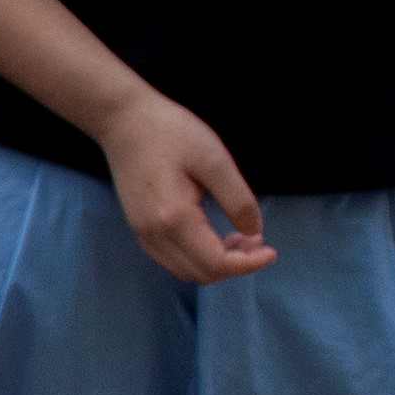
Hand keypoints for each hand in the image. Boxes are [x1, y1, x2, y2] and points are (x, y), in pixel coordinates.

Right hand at [100, 93, 276, 285]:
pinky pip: (172, 259)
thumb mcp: (215, 160)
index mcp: (174, 218)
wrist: (123, 120)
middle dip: (235, 264)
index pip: (216, 263)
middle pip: (201, 274)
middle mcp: (154, 234)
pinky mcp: (139, 228)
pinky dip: (198, 257)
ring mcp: (142, 233)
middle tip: (256, 238)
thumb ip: (238, 200)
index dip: (248, 264)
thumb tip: (254, 232)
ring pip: (185, 271)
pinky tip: (212, 234)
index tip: (271, 250)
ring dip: (216, 263)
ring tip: (238, 237)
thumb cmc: (171, 133)